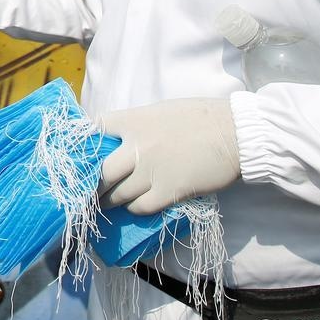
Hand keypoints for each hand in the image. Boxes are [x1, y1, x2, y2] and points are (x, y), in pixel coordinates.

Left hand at [95, 98, 238, 215]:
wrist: (234, 133)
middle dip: (94, 183)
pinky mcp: (168, 191)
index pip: (95, 129)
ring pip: (118, 194)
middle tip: (92, 190)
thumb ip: (137, 124)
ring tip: (108, 204)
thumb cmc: (201, 117)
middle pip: (101, 171)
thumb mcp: (161, 110)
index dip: (86, 143)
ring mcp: (151, 171)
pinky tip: (136, 206)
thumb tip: (121, 139)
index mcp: (134, 120)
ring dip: (111, 200)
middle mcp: (137, 146)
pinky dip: (135, 208)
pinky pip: (140, 207)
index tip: (84, 154)